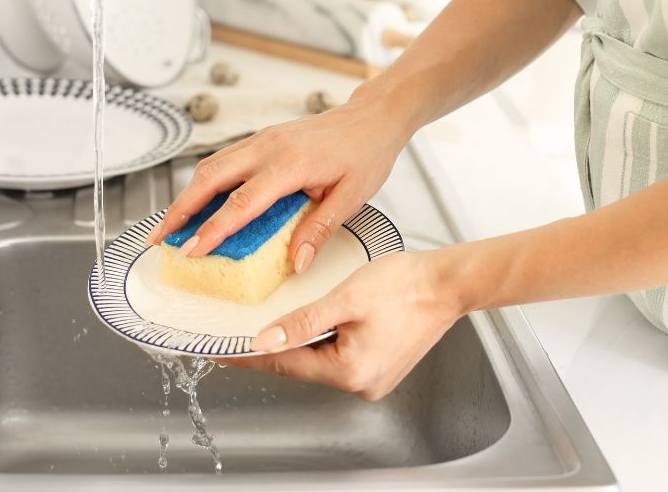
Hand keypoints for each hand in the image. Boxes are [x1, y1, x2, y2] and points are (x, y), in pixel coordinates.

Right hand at [145, 98, 412, 271]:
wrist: (371, 118)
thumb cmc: (365, 155)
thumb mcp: (351, 197)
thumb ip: (319, 229)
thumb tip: (295, 263)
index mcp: (289, 164)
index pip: (241, 203)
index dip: (212, 230)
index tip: (191, 252)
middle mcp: (267, 148)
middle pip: (209, 179)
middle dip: (179, 210)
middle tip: (159, 239)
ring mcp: (261, 140)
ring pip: (210, 167)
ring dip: (186, 196)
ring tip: (169, 226)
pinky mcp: (261, 140)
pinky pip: (223, 161)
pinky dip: (203, 183)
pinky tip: (197, 203)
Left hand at [218, 251, 462, 400]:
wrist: (448, 283)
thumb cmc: (406, 285)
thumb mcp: (345, 298)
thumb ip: (302, 322)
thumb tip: (263, 342)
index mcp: (351, 371)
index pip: (284, 363)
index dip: (248, 354)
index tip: (219, 349)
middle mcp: (362, 383)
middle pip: (301, 364)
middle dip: (275, 345)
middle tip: (241, 329)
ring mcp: (373, 379)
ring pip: (320, 360)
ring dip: (301, 341)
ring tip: (277, 321)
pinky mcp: (381, 367)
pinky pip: (340, 356)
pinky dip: (324, 341)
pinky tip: (317, 323)